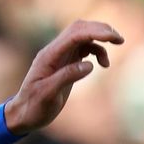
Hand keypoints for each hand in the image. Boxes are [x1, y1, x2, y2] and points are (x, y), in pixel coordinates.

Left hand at [3, 20, 124, 134]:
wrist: (24, 114)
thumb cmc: (34, 107)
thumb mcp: (49, 95)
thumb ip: (67, 77)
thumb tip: (90, 64)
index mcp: (49, 56)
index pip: (75, 35)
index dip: (95, 32)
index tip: (113, 38)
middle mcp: (55, 51)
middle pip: (80, 29)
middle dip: (101, 30)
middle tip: (120, 39)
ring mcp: (60, 56)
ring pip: (83, 36)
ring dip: (100, 40)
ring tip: (113, 54)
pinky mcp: (65, 63)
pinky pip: (84, 48)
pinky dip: (97, 51)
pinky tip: (104, 64)